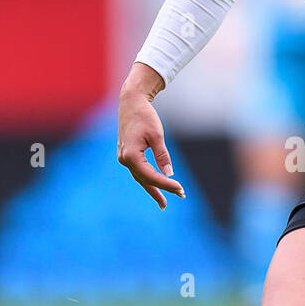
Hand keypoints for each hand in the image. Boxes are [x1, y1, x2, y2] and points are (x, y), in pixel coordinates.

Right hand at [117, 63, 185, 209]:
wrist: (131, 102)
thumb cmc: (145, 116)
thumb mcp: (157, 135)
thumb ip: (162, 156)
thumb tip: (169, 174)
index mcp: (131, 156)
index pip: (151, 176)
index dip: (166, 184)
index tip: (181, 189)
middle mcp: (124, 159)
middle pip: (144, 180)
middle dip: (159, 191)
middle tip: (172, 203)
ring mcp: (123, 157)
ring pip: (140, 178)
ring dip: (152, 189)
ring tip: (163, 202)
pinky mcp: (126, 154)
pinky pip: (138, 171)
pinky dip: (147, 179)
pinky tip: (155, 185)